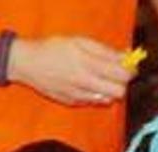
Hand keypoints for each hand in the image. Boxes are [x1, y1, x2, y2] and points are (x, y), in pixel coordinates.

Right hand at [10, 36, 132, 105]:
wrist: (27, 63)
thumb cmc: (53, 48)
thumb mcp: (79, 42)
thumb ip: (104, 51)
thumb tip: (126, 57)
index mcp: (86, 63)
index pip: (121, 74)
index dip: (130, 70)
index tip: (130, 66)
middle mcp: (84, 82)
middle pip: (119, 91)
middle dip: (122, 82)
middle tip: (117, 73)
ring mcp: (79, 95)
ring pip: (108, 99)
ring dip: (109, 89)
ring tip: (100, 77)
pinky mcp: (73, 103)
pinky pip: (94, 101)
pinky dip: (96, 93)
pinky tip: (87, 83)